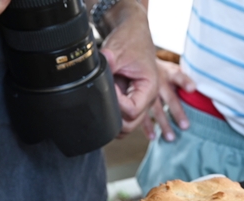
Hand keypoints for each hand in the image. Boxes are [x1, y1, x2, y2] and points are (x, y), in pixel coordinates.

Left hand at [100, 0, 158, 135]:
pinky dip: (113, 116)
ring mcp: (140, 101)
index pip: (132, 110)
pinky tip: (105, 107)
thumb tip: (94, 76)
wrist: (133, 32)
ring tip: (103, 101)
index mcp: (149, 88)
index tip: (109, 87)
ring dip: (113, 119)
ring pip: (127, 125)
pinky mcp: (132, 100)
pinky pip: (124, 118)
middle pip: (131, 124)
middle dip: (114, 117)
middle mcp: (147, 98)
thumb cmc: (130, 40)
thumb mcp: (116, 52)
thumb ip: (107, 67)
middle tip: (103, 98)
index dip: (116, 103)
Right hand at [142, 59, 195, 141]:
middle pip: (170, 98)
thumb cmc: (163, 71)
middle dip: (177, 112)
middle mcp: (158, 82)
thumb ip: (185, 77)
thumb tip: (207, 86)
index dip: (185, 82)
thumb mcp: (173, 68)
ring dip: (163, 124)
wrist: (137, 66)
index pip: (179, 77)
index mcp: (170, 73)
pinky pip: (143, 115)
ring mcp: (147, 92)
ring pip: (157, 110)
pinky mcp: (138, 100)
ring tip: (171, 138)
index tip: (192, 89)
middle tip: (186, 126)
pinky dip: (147, 127)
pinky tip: (153, 137)